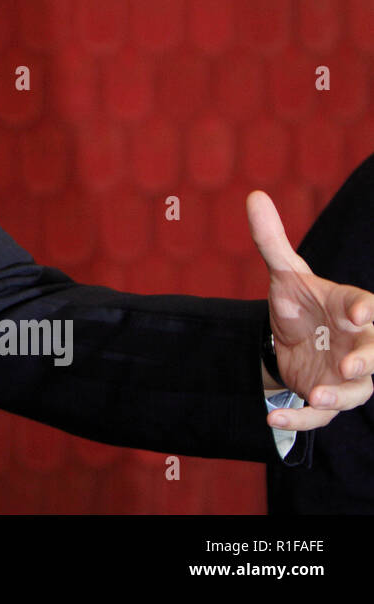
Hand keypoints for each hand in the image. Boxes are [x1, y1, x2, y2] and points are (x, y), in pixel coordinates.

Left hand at [248, 191, 373, 431]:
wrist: (292, 338)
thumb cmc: (302, 304)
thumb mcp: (285, 273)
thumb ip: (272, 240)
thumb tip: (253, 196)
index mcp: (350, 309)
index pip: (366, 307)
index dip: (365, 309)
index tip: (358, 312)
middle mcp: (356, 344)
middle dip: (368, 362)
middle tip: (352, 366)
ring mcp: (344, 375)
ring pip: (356, 392)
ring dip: (339, 395)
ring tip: (316, 393)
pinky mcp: (324, 397)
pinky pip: (319, 416)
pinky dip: (298, 421)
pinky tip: (271, 419)